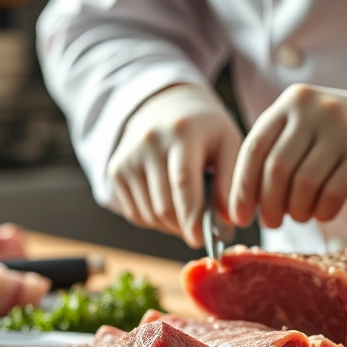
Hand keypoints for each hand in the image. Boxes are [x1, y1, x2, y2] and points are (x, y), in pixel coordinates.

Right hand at [107, 84, 241, 246]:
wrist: (166, 107)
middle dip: (184, 226)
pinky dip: (155, 220)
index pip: (183, 182)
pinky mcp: (115, 171)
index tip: (200, 239)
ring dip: (171, 225)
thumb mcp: (228, 143)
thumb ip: (231, 180)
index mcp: (182, 132)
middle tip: (201, 229)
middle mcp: (148, 142)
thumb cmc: (205, 130)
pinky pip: (136, 213)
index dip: (192, 216)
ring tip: (187, 213)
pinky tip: (169, 204)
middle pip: (164, 204)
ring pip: (149, 213)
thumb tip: (229, 220)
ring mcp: (128, 157)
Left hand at [229, 81, 346, 228]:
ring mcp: (343, 128)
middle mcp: (315, 109)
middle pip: (277, 169)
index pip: (254, 149)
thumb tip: (241, 204)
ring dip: (297, 210)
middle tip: (272, 222)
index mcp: (291, 103)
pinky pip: (334, 193)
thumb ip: (274, 153)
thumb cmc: (338, 136)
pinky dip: (323, 211)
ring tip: (300, 215)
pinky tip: (323, 212)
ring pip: (305, 184)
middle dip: (270, 204)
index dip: (242, 188)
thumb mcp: (304, 129)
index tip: (239, 216)